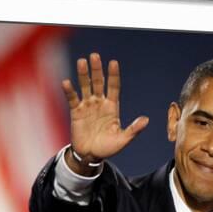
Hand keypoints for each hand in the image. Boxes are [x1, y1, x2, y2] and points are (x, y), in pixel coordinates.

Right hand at [61, 53, 148, 169]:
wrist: (90, 156)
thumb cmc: (108, 147)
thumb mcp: (123, 139)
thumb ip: (133, 129)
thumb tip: (146, 120)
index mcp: (112, 107)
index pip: (113, 87)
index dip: (113, 75)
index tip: (113, 63)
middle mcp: (100, 103)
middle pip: (98, 83)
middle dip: (96, 70)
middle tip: (95, 56)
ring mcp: (87, 106)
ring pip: (85, 87)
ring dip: (83, 75)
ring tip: (82, 62)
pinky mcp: (76, 112)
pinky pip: (73, 99)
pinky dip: (70, 91)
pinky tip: (67, 82)